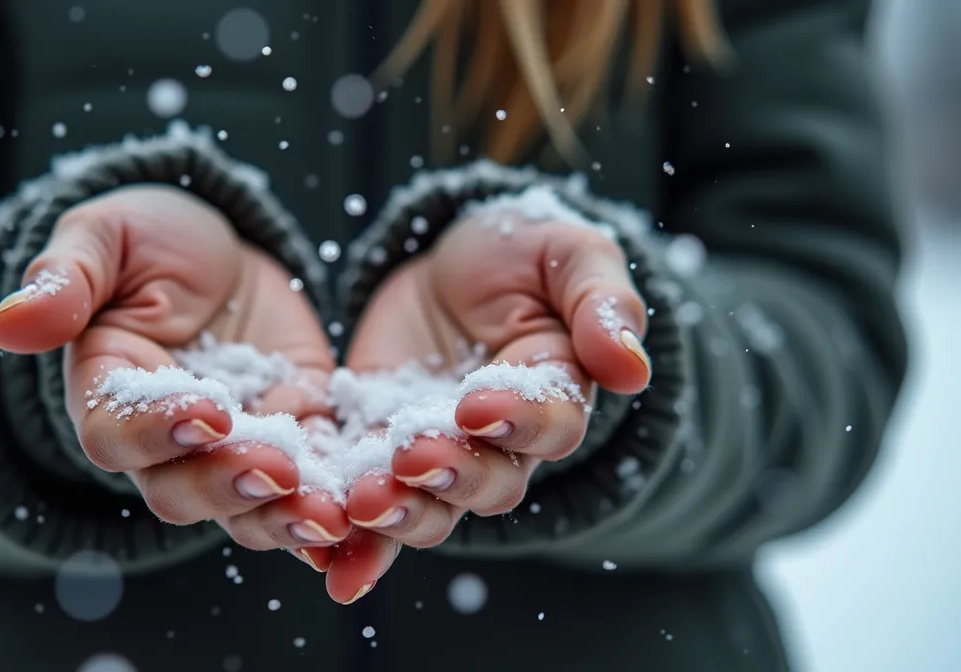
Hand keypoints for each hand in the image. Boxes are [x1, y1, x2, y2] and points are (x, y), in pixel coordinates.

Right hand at [0, 185, 350, 555]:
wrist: (219, 254)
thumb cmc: (148, 241)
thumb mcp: (105, 239)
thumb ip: (65, 279)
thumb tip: (8, 324)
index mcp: (108, 394)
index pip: (117, 434)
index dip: (157, 430)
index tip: (206, 410)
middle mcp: (164, 443)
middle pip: (182, 491)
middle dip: (229, 486)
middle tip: (278, 470)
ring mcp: (231, 451)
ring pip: (248, 508)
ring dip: (285, 517)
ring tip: (330, 515)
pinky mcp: (293, 439)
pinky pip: (312, 487)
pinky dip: (334, 509)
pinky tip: (364, 524)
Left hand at [322, 210, 653, 602]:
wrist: (447, 265)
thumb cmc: (520, 254)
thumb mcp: (566, 253)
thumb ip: (600, 301)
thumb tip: (631, 367)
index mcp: (556, 392)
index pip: (550, 423)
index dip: (518, 419)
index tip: (478, 404)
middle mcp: (502, 443)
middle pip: (489, 482)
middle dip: (451, 474)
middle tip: (412, 456)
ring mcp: (439, 455)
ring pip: (429, 507)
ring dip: (399, 514)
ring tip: (363, 503)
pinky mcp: (380, 456)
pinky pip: (370, 509)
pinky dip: (352, 542)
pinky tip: (329, 564)